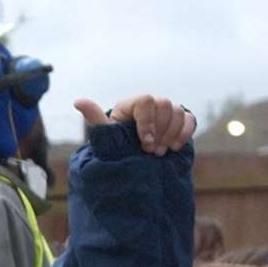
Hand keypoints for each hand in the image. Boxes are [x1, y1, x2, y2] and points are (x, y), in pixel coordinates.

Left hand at [75, 95, 194, 155]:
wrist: (130, 165)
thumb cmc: (116, 149)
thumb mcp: (105, 136)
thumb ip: (95, 119)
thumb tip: (78, 101)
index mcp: (131, 105)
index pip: (146, 101)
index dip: (147, 122)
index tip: (144, 144)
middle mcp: (149, 104)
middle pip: (165, 105)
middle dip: (159, 131)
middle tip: (151, 152)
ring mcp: (165, 112)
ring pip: (178, 112)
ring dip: (171, 134)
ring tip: (160, 152)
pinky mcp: (179, 122)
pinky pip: (189, 119)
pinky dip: (185, 132)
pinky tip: (175, 147)